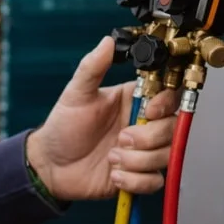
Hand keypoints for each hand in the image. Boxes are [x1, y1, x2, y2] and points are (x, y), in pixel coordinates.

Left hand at [26, 37, 178, 202]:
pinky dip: (134, 180)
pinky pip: (155, 182)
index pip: (169, 97)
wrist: (50, 166)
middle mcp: (143, 125)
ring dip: (137, 161)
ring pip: (166, 156)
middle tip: (121, 139)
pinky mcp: (139, 176)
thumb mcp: (76, 94)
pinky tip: (114, 173)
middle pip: (173, 129)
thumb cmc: (63, 128)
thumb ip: (92, 67)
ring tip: (111, 157)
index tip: (149, 110)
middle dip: (147, 138)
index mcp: (134, 101)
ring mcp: (143, 152)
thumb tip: (107, 42)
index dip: (165, 104)